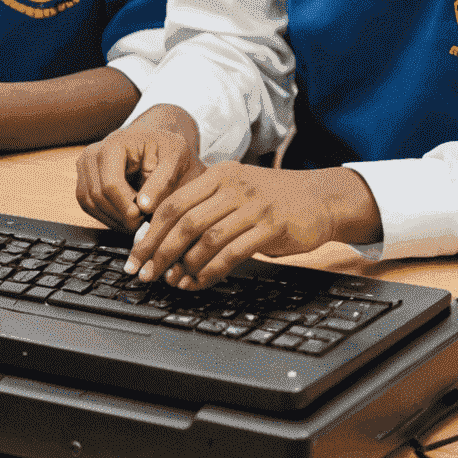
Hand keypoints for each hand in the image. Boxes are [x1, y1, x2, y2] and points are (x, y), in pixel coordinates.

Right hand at [76, 105, 201, 233]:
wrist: (155, 141)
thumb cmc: (166, 148)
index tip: (144, 217)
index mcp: (113, 145)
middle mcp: (92, 154)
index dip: (126, 207)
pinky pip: (88, 205)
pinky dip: (107, 216)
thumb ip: (162, 182)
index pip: (110, 184)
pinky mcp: (84, 179)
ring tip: (136, 221)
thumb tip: (144, 208)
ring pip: (89, 204)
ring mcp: (84, 167)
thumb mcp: (174, 160)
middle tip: (143, 222)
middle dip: (120, 215)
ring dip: (113, 219)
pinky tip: (126, 217)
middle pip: (97, 196)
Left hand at [124, 163, 380, 288]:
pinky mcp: (271, 227)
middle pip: (184, 221)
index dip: (150, 231)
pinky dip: (211, 270)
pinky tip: (199, 281)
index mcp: (218, 175)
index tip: (136, 254)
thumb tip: (163, 239)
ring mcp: (253, 206)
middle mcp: (233, 187)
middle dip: (159, 251)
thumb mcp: (236, 192)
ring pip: (206, 238)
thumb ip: (205, 208)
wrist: (321, 198)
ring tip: (171, 282)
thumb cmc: (273, 200)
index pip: (172, 203)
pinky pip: (232, 253)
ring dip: (183, 264)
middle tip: (144, 273)